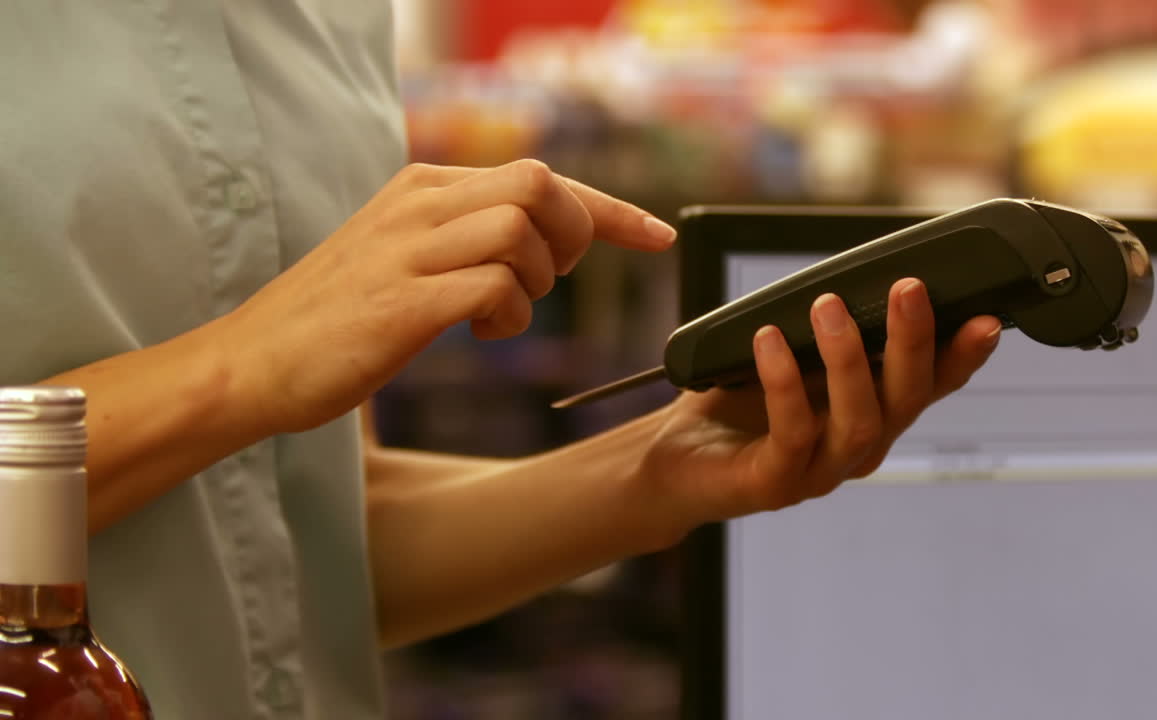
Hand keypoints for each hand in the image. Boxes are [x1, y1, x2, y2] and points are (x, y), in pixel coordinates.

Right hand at [216, 160, 676, 433]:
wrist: (251, 363)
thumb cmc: (336, 317)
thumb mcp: (404, 253)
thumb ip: (466, 234)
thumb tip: (540, 238)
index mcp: (424, 186)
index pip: (540, 177)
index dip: (611, 209)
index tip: (658, 236)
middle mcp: (419, 204)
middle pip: (541, 185)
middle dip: (573, 237)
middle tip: (546, 283)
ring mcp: (408, 248)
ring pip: (522, 229)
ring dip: (536, 282)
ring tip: (500, 315)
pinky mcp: (401, 300)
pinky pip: (493, 287)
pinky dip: (507, 315)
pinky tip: (478, 332)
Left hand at [638, 278, 1001, 534]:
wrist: (672, 464)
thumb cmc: (735, 405)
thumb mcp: (791, 357)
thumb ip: (829, 331)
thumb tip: (857, 276)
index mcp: (870, 414)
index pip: (929, 386)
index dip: (960, 356)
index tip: (986, 318)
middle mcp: (855, 448)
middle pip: (904, 401)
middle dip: (913, 343)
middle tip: (908, 288)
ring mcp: (818, 472)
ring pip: (857, 421)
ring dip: (849, 360)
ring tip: (829, 307)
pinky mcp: (773, 484)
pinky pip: (792, 434)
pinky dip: (784, 382)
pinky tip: (770, 342)